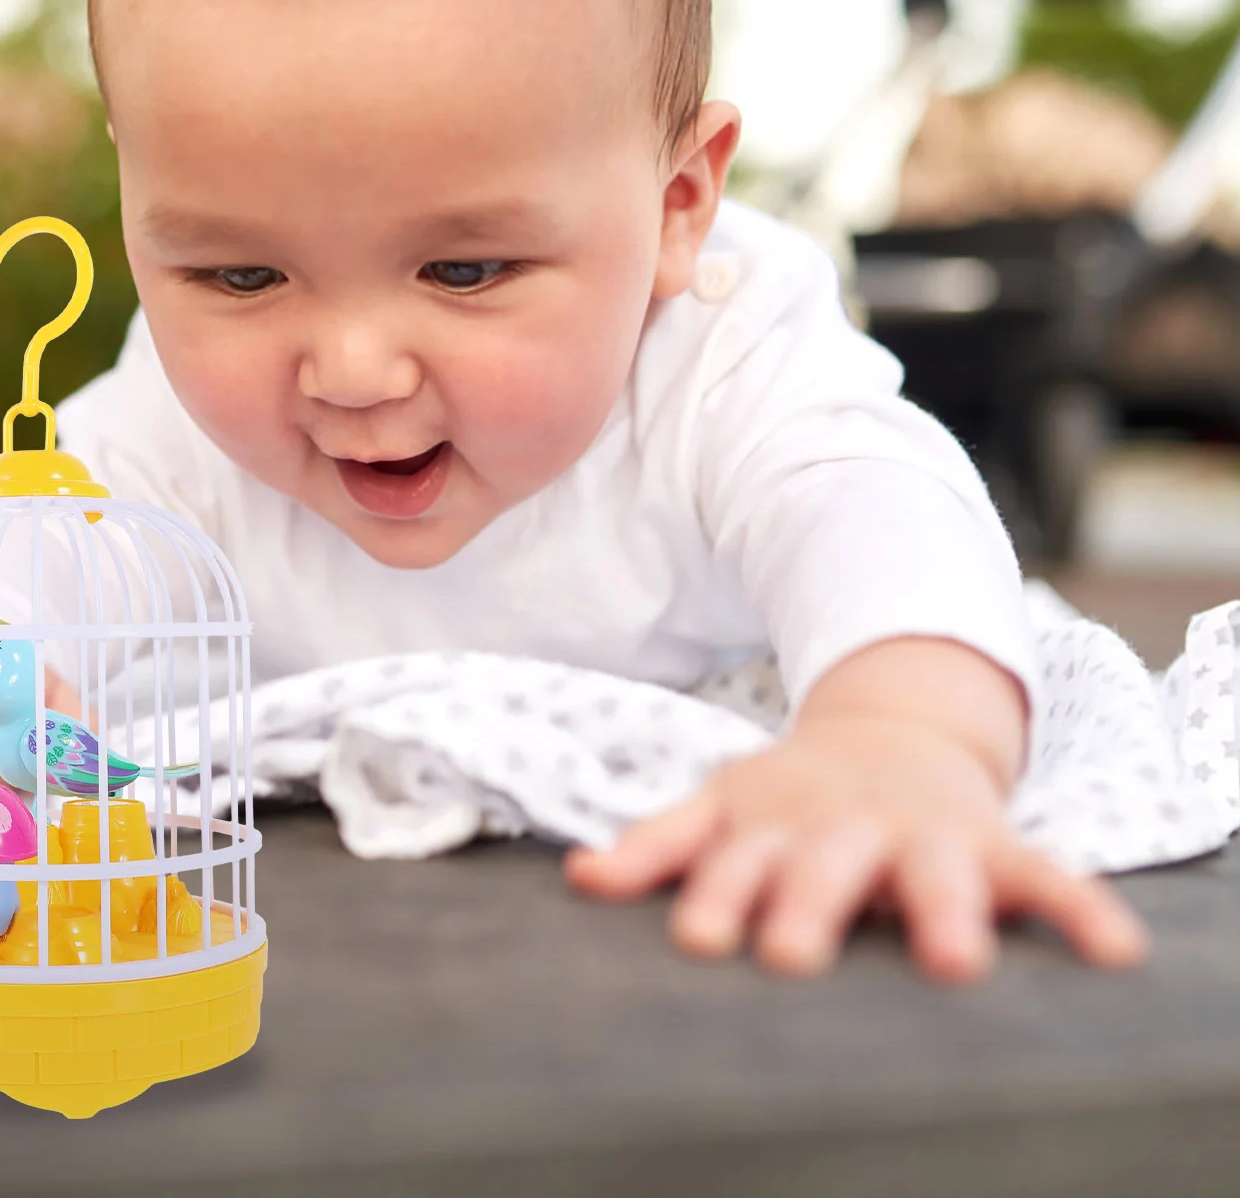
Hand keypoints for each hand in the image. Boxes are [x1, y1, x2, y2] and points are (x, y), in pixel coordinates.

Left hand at [566, 644, 1149, 982]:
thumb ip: (657, 843)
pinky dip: (1078, 908)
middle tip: (795, 956)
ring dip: (943, 911)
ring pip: (933, 874)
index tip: (702, 939)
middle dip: (811, 906)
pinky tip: (1114, 951)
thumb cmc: (792, 795)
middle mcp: (844, 829)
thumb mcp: (723, 805)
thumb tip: (579, 878)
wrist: (890, 729)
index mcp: (773, 824)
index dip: (719, 897)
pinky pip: (1044, 876)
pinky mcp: (989, 844)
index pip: (737, 863)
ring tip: (953, 962)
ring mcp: (919, 834)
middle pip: (825, 869)